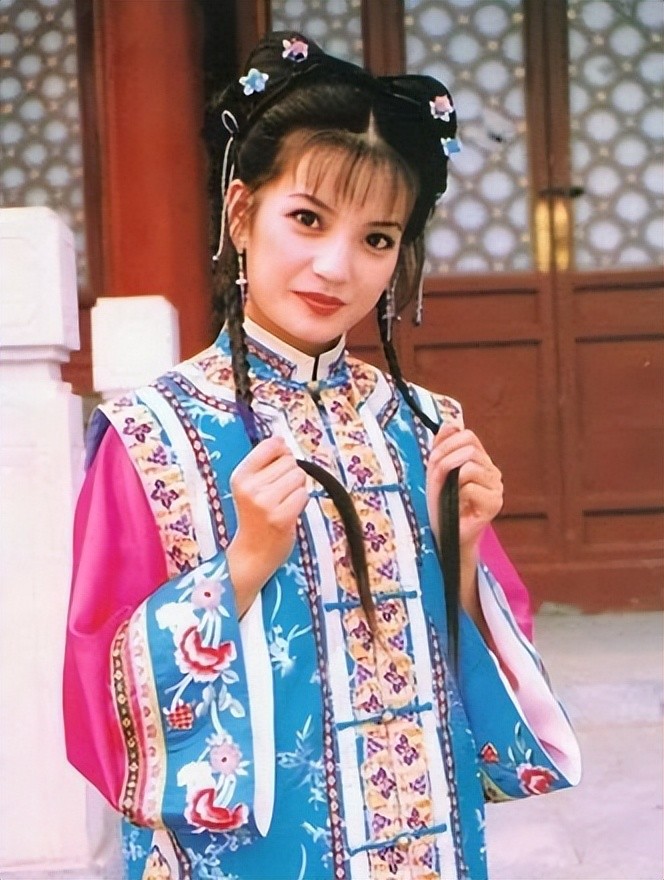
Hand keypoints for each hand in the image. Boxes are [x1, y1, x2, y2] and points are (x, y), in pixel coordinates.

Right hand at [226, 436, 308, 615]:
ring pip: (298, 476)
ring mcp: (265, 503)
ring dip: (298, 488)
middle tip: (280, 493)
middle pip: (289, 461)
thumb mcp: (250, 487)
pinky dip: (301, 502)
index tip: (279, 465)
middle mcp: (250, 488)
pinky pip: (304, 494)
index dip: (282, 452)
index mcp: (240, 476)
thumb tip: (281, 439)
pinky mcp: (281, 517)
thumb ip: (264, 463)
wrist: (252, 554)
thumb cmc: (256, 518)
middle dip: (291, 474)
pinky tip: (290, 512)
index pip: (270, 445)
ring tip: (285, 502)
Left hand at [426, 424, 503, 557]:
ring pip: (470, 466)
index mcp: (480, 460)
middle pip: (470, 448)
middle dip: (446, 459)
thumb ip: (442, 446)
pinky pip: (471, 486)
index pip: (468, 436)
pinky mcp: (495, 503)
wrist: (445, 534)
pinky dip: (458, 495)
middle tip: (437, 477)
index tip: (434, 459)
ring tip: (450, 494)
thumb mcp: (436, 471)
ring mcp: (496, 486)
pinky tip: (460, 506)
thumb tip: (451, 423)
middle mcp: (492, 470)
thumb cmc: (441, 504)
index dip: (447, 443)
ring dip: (451, 479)